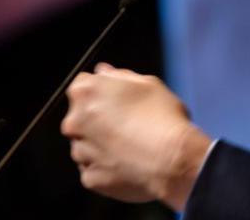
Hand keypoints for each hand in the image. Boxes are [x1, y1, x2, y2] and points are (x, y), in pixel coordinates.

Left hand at [60, 63, 211, 210]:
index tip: (117, 101)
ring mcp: (80, 152)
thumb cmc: (164, 119)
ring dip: (101, 145)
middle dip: (98, 121)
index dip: (101, 94)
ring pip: (86, 146)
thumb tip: (103, 72)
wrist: (174, 160)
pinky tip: (129, 163)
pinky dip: (108, 168)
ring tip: (132, 147)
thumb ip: (119, 75)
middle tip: (128, 125)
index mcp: (86, 92)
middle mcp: (75, 121)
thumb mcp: (148, 83)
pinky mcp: (89, 178)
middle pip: (80, 118)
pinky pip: (94, 170)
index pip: (81, 87)